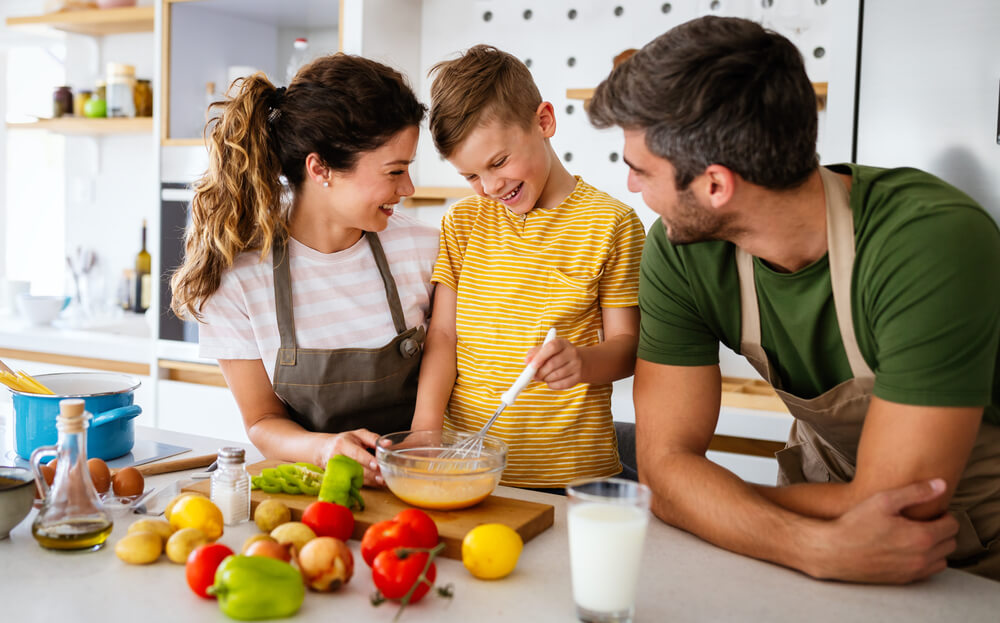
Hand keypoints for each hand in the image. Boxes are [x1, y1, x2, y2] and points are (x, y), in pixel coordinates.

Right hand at [322, 428, 383, 486]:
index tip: (377, 465)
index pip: (356, 453)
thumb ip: (373, 439)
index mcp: (343, 444)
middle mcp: (337, 457)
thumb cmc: (345, 441)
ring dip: (370, 481)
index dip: (366, 460)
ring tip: (383, 481)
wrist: (324, 450)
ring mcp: (335, 470)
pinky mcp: (337, 479)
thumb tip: (388, 443)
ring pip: (354, 477)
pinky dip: (366, 484)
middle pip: (355, 468)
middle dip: (370, 474)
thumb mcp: (358, 435)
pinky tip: (376, 483)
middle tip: (384, 477)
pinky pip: (353, 483)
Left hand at [526, 338, 582, 389]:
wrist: (582, 361)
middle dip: (540, 372)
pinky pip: (561, 384)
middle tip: (534, 375)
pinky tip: (550, 381)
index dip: (540, 357)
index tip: (531, 365)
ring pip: (556, 375)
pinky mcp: (578, 377)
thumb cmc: (558, 355)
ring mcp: (577, 365)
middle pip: (552, 364)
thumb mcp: (547, 349)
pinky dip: (552, 385)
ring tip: (542, 377)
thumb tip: (527, 361)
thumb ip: (535, 353)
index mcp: (563, 343)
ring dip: (545, 379)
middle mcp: (572, 353)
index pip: (552, 347)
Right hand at [811, 479, 958, 582]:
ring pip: (942, 560)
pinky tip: (908, 549)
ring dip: (936, 547)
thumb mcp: (884, 500)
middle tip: (924, 520)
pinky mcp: (903, 580)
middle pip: (950, 543)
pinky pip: (928, 572)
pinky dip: (925, 560)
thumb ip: (916, 492)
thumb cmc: (855, 524)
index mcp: (922, 536)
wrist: (834, 551)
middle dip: (942, 530)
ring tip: (917, 535)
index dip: (943, 514)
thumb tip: (941, 485)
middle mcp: (922, 557)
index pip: (952, 525)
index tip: (930, 510)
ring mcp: (913, 571)